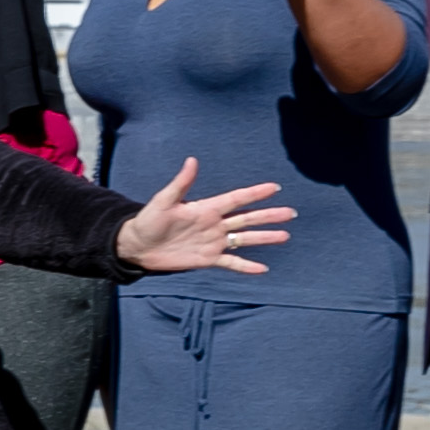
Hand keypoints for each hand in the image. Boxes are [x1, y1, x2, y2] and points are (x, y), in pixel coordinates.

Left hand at [114, 156, 294, 275]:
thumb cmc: (149, 220)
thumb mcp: (164, 200)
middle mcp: (215, 224)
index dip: (255, 193)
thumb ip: (181, 183)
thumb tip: (192, 160)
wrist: (138, 246)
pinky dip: (246, 266)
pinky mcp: (208, 259)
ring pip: (244, 239)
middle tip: (291, 213)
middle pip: (247, 219)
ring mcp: (213, 242)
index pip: (236, 199)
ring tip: (285, 235)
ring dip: (264, 238)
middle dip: (269, 216)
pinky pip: (231, 263)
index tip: (274, 187)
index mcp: (207, 208)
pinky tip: (262, 269)